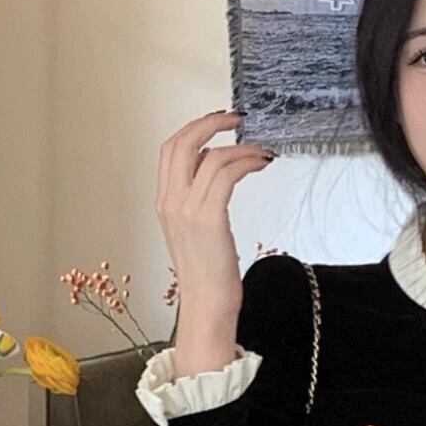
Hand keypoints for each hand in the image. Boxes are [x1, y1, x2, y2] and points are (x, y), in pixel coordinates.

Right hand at [156, 110, 272, 368]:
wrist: (206, 306)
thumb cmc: (208, 273)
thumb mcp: (195, 230)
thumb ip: (199, 198)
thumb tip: (216, 165)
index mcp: (164, 202)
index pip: (170, 149)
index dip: (195, 128)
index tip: (220, 122)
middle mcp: (170, 202)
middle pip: (183, 143)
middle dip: (211, 123)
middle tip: (238, 119)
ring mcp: (187, 210)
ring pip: (211, 156)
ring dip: (241, 147)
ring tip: (262, 150)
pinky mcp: (208, 219)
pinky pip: (226, 173)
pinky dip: (246, 162)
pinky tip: (261, 164)